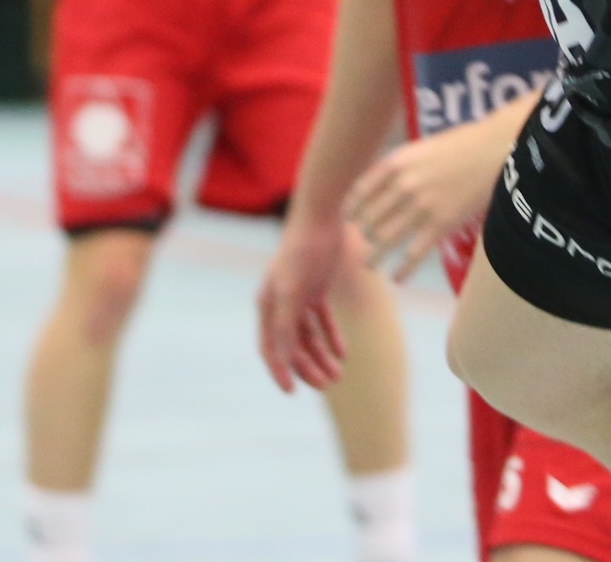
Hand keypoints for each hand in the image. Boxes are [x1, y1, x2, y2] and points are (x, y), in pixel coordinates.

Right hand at [257, 211, 358, 391]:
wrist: (322, 217)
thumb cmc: (303, 251)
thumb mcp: (293, 289)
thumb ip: (286, 324)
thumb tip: (282, 358)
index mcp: (267, 305)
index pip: (269, 348)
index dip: (279, 371)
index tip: (293, 393)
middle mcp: (280, 303)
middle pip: (292, 346)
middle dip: (308, 368)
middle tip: (329, 385)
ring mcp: (299, 296)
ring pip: (309, 336)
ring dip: (322, 356)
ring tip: (338, 375)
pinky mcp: (316, 288)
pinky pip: (322, 321)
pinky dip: (331, 337)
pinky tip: (342, 353)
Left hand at [347, 115, 507, 279]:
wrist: (494, 149)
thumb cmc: (461, 144)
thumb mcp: (421, 148)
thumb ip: (400, 167)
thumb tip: (382, 188)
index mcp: (395, 163)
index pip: (361, 191)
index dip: (351, 208)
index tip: (348, 218)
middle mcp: (402, 185)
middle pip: (370, 218)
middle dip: (363, 233)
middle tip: (362, 242)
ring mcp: (421, 207)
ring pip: (386, 239)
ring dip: (375, 255)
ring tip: (369, 265)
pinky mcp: (441, 225)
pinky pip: (414, 254)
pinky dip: (403, 270)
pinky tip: (397, 279)